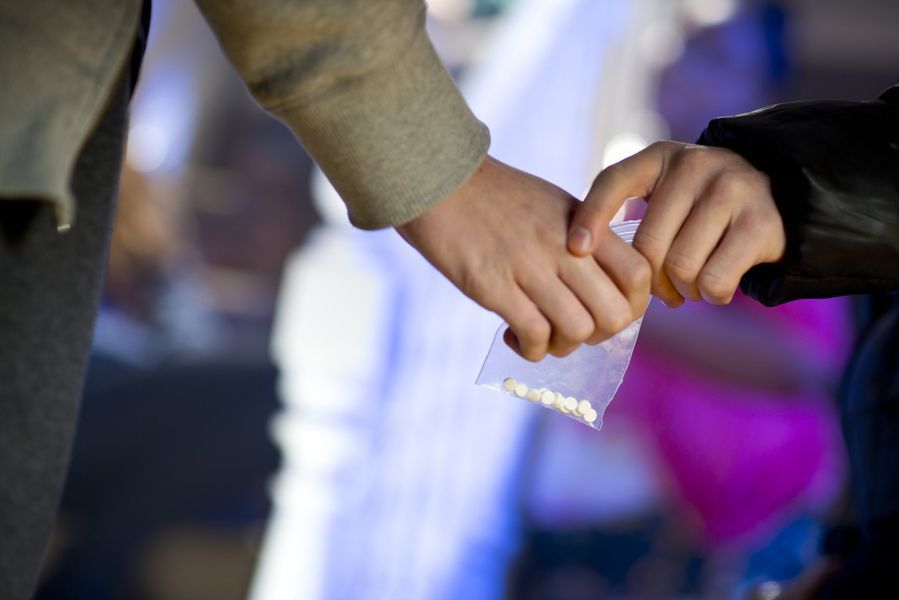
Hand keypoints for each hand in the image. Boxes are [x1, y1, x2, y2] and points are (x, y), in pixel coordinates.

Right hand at [396, 155, 649, 360]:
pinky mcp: (493, 285)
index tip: (606, 312)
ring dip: (562, 346)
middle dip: (598, 336)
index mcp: (584, 223)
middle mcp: (564, 245)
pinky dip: (530, 348)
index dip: (633, 305)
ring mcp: (529, 266)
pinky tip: (514, 337)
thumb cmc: (495, 197)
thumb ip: (583, 238)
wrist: (439, 180)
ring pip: (577, 330)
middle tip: (573, 330)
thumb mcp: (553, 204)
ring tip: (541, 336)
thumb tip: (602, 287)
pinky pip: (533, 334)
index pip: (637, 274)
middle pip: (614, 314)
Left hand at [567, 141, 785, 305]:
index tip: (575, 249)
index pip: (614, 181)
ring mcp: (732, 189)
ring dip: (682, 290)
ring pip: (681, 267)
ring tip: (689, 286)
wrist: (781, 198)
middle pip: (649, 244)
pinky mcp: (760, 222)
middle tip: (661, 290)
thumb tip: (579, 254)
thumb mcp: (664, 194)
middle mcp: (696, 164)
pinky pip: (714, 280)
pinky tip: (715, 287)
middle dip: (650, 280)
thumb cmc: (701, 208)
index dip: (591, 216)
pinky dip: (711, 295)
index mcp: (661, 157)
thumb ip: (627, 211)